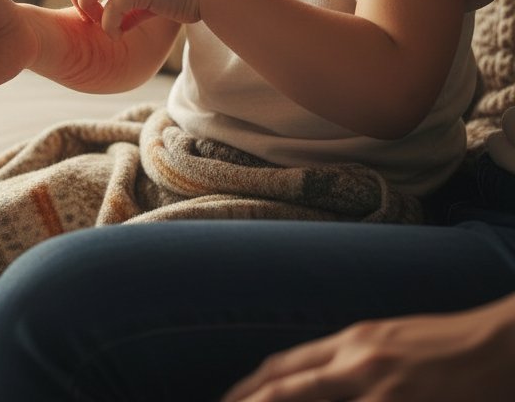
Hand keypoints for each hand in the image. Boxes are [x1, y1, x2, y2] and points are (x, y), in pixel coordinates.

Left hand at [221, 294, 514, 401]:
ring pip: (310, 401)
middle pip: (286, 389)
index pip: (283, 366)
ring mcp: (382, 391)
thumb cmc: (446, 346)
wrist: (500, 345)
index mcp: (350, 342)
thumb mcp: (389, 342)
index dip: (249, 387)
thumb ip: (349, 360)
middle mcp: (358, 364)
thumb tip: (311, 380)